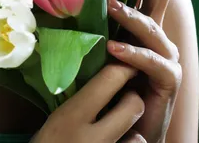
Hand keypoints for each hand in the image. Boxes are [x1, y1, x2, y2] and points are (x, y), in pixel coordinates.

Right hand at [30, 63, 144, 141]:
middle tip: (127, 97)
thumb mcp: (58, 118)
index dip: (124, 69)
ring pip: (140, 137)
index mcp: (71, 115)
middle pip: (133, 105)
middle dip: (133, 99)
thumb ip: (82, 101)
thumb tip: (108, 76)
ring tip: (122, 131)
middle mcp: (91, 137)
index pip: (110, 79)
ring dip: (134, 132)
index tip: (127, 64)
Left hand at [106, 0, 181, 142]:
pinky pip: (153, 63)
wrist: (124, 127)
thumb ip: (85, 24)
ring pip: (150, 29)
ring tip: (109, 6)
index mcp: (138, 24)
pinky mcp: (168, 79)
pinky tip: (114, 51)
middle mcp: (155, 35)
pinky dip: (133, 55)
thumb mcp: (92, 47)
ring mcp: (165, 56)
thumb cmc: (104, 83)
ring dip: (129, 16)